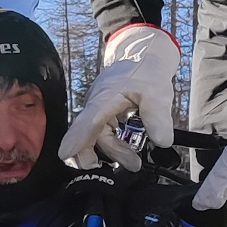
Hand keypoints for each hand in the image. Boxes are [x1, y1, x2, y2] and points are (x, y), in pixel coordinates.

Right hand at [59, 23, 179, 170]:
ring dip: (112, 153)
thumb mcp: (158, 92)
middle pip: (85, 135)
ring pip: (96, 138)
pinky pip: (102, 134)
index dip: (75, 139)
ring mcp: (98, 110)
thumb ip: (158, 117)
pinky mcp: (103, 114)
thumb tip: (162, 141)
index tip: (65, 155)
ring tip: (134, 163)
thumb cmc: (146, 70)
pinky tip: (127, 151)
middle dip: (91, 156)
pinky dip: (114, 145)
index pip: (87, 121)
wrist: (144, 56)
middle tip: (102, 171)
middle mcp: (96, 105)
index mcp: (105, 98)